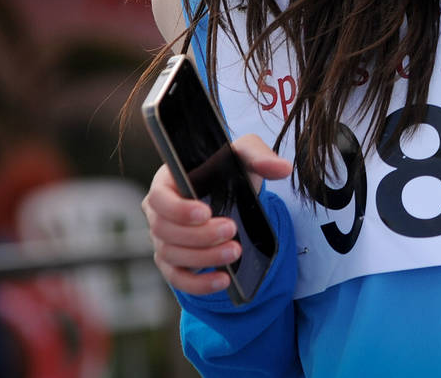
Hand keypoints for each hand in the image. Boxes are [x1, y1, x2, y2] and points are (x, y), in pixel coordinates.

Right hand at [141, 134, 290, 294]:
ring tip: (235, 252)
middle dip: (199, 235)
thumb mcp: (245, 155)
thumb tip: (282, 168)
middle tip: (231, 230)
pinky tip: (223, 280)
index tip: (206, 213)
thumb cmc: (230, 170)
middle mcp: (159, 212)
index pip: (158, 197)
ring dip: (203, 258)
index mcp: (168, 181)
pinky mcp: (173, 262)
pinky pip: (178, 279)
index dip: (178, 209)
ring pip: (172, 255)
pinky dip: (199, 284)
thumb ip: (260, 156)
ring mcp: (163, 239)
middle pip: (165, 230)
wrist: (234, 194)